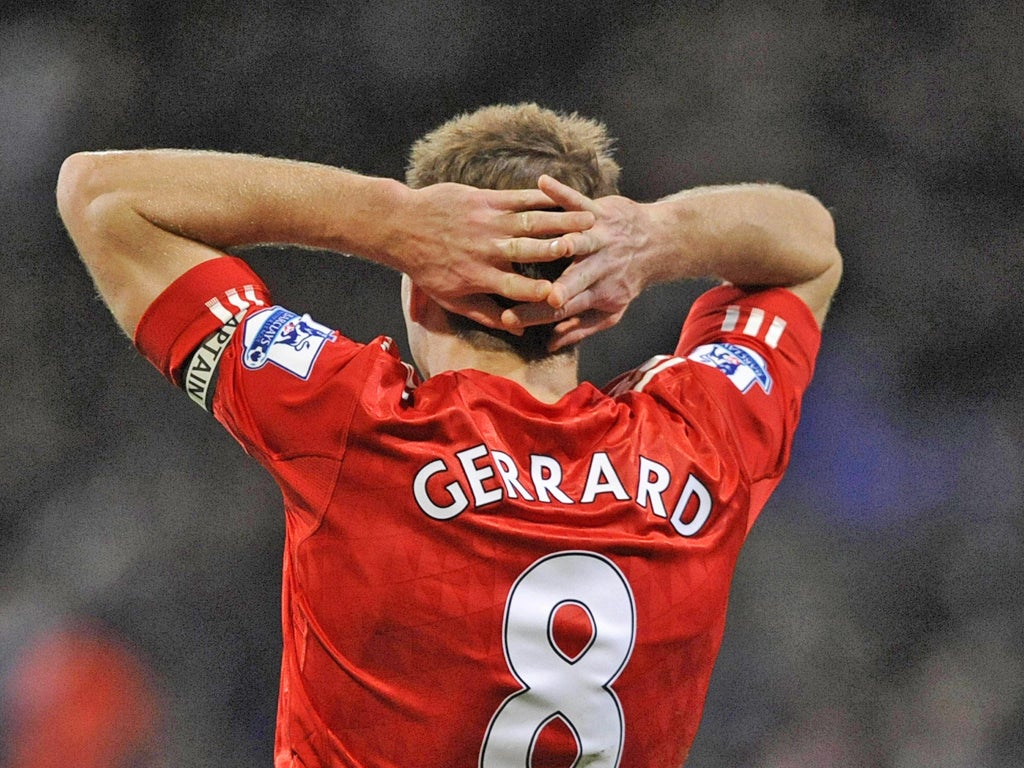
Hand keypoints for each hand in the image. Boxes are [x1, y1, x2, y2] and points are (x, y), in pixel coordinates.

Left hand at [391, 182, 594, 329]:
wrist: (401, 227)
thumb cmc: (427, 268)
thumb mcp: (452, 299)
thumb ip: (487, 315)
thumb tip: (518, 330)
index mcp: (481, 277)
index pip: (516, 288)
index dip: (540, 293)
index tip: (562, 296)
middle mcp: (488, 250)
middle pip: (530, 251)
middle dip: (558, 249)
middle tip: (586, 249)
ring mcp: (488, 222)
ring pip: (531, 222)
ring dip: (561, 220)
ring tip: (589, 221)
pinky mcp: (484, 200)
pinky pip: (518, 198)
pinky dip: (542, 198)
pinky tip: (562, 198)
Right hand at [500, 175, 650, 349]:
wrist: (658, 243)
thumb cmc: (626, 280)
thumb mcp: (610, 311)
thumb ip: (579, 328)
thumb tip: (550, 344)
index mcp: (598, 293)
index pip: (564, 309)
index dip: (539, 314)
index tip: (510, 319)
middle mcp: (600, 267)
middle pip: (577, 280)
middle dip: (562, 288)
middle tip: (544, 295)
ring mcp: (600, 237)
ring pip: (583, 241)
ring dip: (571, 243)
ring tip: (552, 243)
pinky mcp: (600, 211)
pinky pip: (580, 201)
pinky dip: (562, 193)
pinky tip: (543, 183)